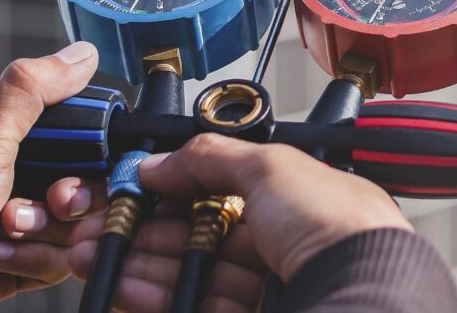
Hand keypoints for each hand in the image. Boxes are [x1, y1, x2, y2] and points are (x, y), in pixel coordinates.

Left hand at [0, 42, 105, 311]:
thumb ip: (32, 94)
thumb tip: (81, 53)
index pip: (67, 135)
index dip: (86, 152)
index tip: (81, 166)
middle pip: (76, 182)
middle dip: (67, 200)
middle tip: (49, 205)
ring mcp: (2, 224)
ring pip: (69, 225)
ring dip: (45, 235)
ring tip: (5, 237)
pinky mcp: (6, 267)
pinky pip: (53, 262)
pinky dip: (33, 264)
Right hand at [69, 135, 412, 311]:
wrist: (361, 291)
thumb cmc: (340, 226)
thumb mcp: (272, 167)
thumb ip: (213, 157)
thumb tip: (163, 160)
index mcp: (299, 201)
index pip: (224, 191)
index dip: (176, 189)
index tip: (134, 190)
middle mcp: (287, 245)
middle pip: (202, 236)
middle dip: (146, 231)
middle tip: (102, 227)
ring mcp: (271, 287)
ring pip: (193, 275)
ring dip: (140, 265)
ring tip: (95, 255)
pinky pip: (196, 306)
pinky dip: (157, 297)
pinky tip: (125, 286)